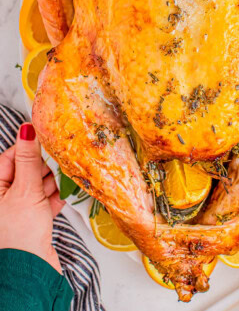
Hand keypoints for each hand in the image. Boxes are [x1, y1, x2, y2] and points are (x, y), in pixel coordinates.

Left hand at [0, 123, 64, 272]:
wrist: (31, 272)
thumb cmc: (20, 234)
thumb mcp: (26, 190)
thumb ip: (29, 159)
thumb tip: (27, 130)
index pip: (10, 157)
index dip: (29, 148)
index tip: (47, 139)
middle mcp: (3, 198)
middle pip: (26, 170)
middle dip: (44, 165)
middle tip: (61, 157)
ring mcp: (18, 210)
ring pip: (37, 185)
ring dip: (52, 181)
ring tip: (67, 174)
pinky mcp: (32, 221)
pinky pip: (45, 201)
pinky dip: (55, 196)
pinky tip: (67, 192)